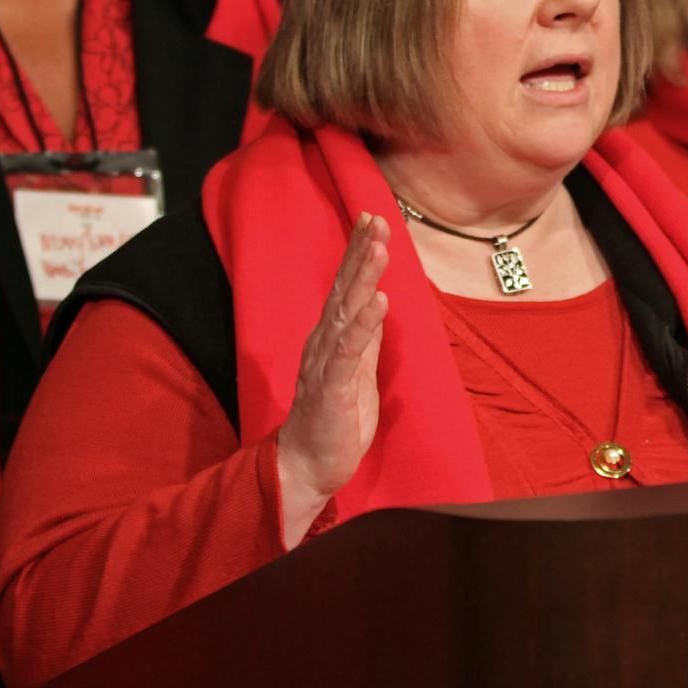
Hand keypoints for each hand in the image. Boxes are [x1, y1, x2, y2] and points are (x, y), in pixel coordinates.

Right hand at [276, 212, 390, 547]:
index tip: (373, 220)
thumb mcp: (358, 371)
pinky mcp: (330, 389)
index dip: (359, 254)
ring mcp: (325, 364)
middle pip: (344, 291)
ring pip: (345, 314)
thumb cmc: (334, 421)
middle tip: (376, 220)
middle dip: (361, 254)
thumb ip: (365, 337)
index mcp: (332, 339)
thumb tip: (378, 301)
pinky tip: (377, 302)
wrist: (308, 467)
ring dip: (363, 279)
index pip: (346, 289)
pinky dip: (362, 325)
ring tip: (380, 249)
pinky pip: (347, 352)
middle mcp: (324, 343)